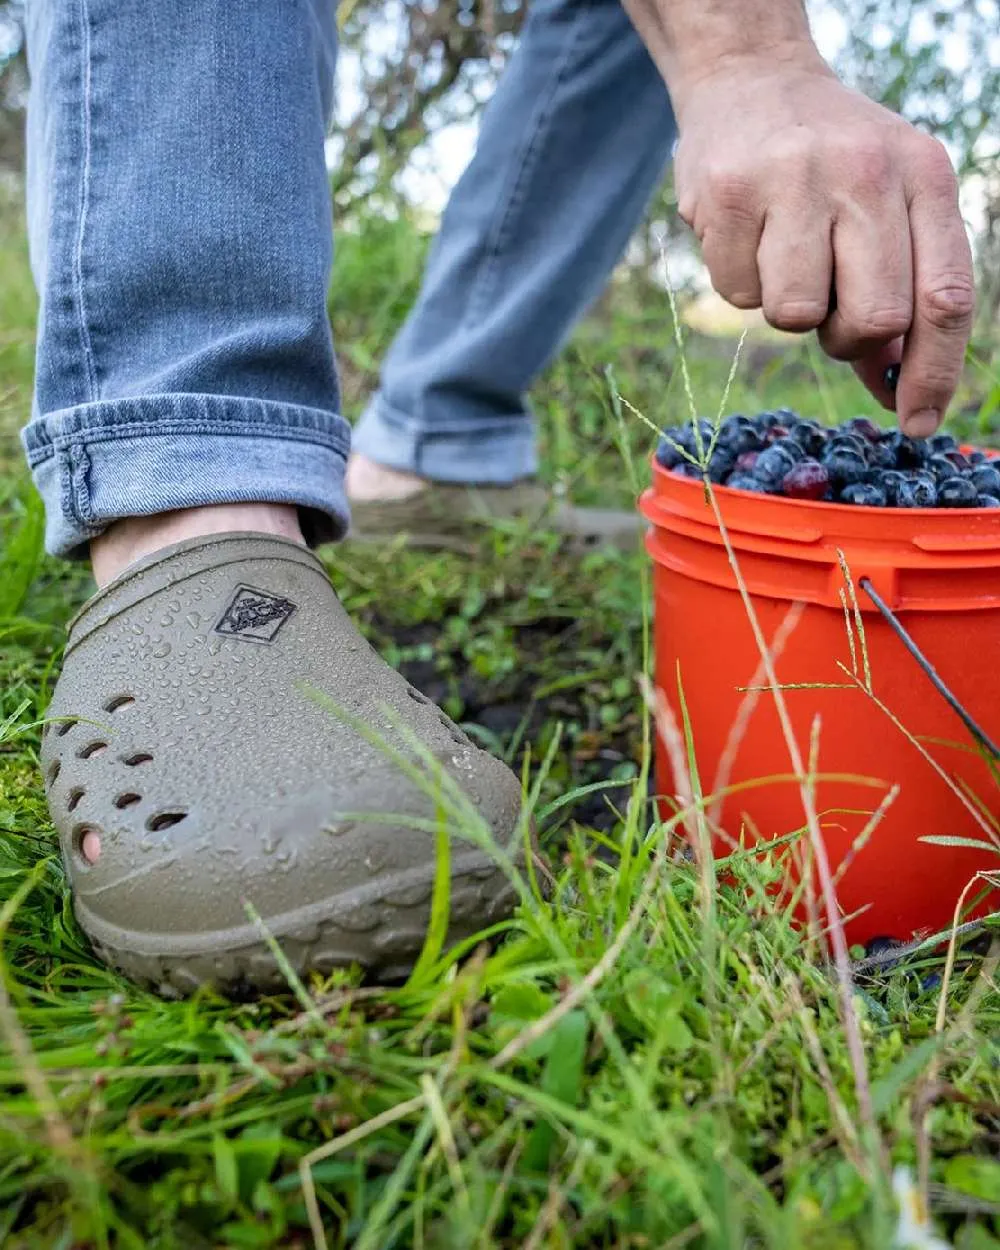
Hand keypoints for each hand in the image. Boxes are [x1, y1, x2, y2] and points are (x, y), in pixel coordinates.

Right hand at [673, 53, 974, 437]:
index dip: (934, 373)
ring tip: (783, 254)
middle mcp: (868, 171)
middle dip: (846, 336)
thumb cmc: (826, 162)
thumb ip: (897, 291)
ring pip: (796, 316)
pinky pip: (739, 294)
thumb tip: (895, 390)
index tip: (916, 423)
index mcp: (924, 176)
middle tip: (828, 305)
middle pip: (873, 318)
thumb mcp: (883, 206)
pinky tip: (746, 234)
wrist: (751, 78)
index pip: (944, 299)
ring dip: (788, 308)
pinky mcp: (730, 193)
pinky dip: (740, 281)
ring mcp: (796, 178)